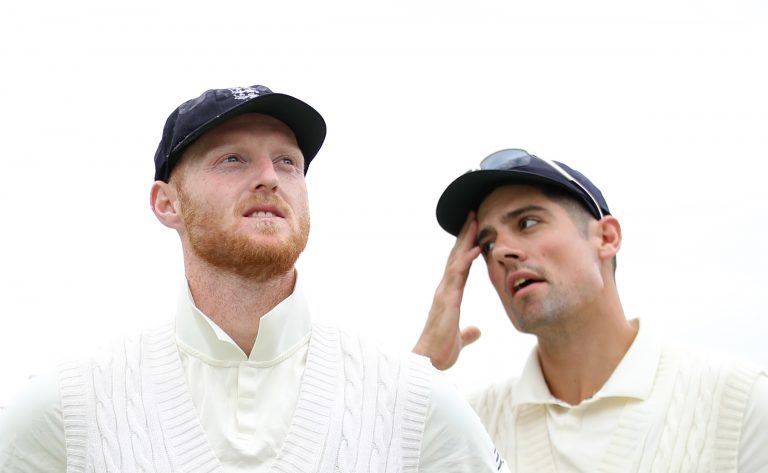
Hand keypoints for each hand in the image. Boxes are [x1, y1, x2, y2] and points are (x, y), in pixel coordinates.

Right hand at [413, 212, 481, 369]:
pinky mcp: (446, 300)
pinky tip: (477, 248)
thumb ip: (468, 333)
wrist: (427, 365)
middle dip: (465, 235)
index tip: (475, 232)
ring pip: (456, 259)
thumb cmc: (439, 352)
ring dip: (466, 240)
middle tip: (473, 215)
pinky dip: (466, 260)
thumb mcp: (459, 339)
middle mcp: (444, 290)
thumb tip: (477, 331)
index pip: (460, 267)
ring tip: (475, 221)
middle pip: (456, 256)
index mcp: (448, 296)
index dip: (467, 248)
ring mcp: (444, 293)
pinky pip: (458, 275)